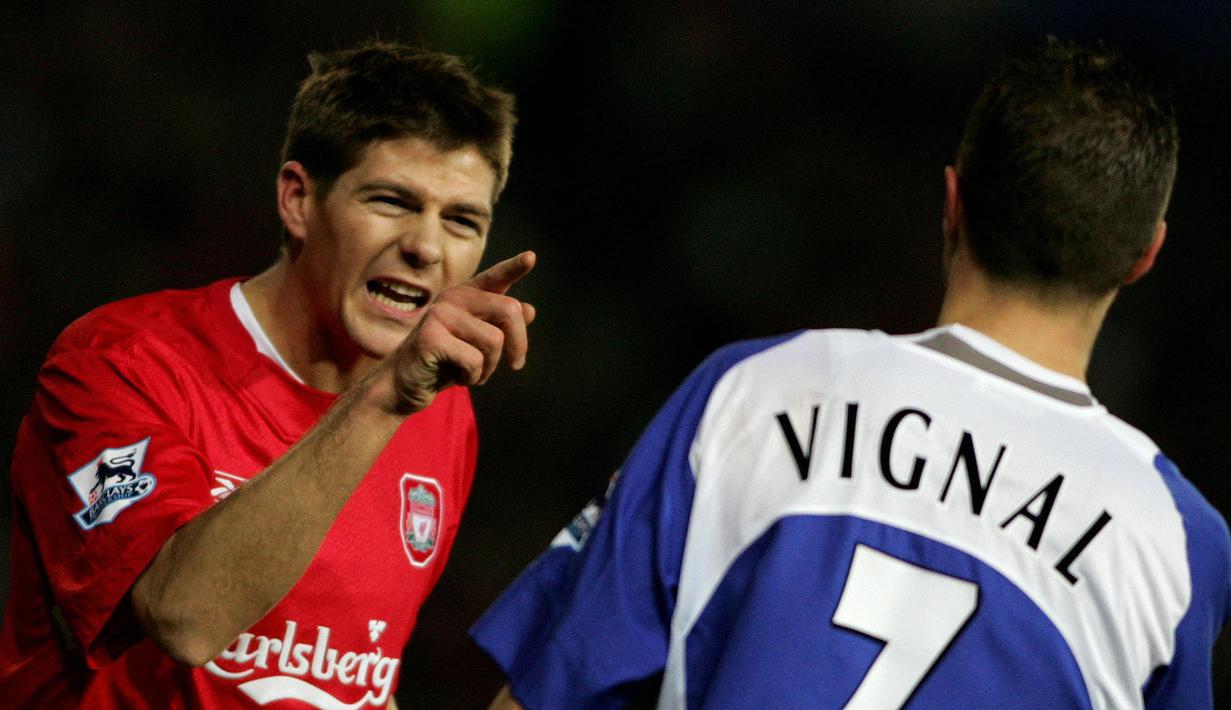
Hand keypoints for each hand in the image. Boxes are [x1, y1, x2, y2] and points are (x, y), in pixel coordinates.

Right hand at [386, 251, 536, 414]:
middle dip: (519, 344)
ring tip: (471, 372)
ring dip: (490, 367)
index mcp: (466, 296)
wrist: (404, 383)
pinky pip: (474, 360)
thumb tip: (530, 310)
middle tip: (515, 364)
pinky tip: (457, 377)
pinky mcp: (431, 337)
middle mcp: (453, 298)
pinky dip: (473, 377)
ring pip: (495, 340)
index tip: (531, 257)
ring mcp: (439, 314)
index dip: (513, 267)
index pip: (494, 278)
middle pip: (509, 311)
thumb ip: (500, 326)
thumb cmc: (445, 362)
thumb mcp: (478, 344)